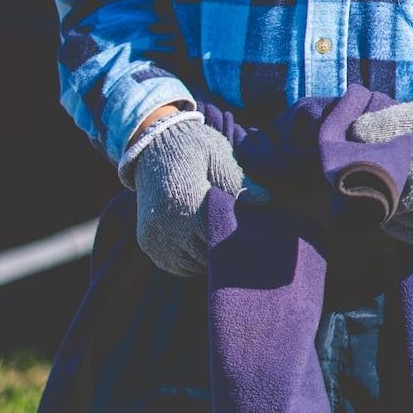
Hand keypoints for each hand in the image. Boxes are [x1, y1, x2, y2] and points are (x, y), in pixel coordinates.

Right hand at [131, 119, 266, 277]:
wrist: (152, 146)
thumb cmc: (192, 147)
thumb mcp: (217, 155)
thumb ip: (238, 181)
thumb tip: (264, 201)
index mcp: (186, 199)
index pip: (220, 235)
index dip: (239, 237)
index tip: (254, 233)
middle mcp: (166, 222)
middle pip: (207, 255)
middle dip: (225, 249)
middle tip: (244, 240)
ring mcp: (154, 236)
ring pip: (193, 265)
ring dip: (209, 258)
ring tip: (223, 240)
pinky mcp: (147, 243)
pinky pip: (177, 266)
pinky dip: (191, 260)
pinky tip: (203, 244)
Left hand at [347, 92, 412, 248]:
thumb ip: (386, 123)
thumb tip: (350, 138)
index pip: (380, 177)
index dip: (362, 174)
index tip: (354, 169)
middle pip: (387, 205)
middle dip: (373, 194)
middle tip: (366, 182)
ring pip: (400, 224)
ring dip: (389, 211)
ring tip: (389, 191)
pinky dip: (407, 225)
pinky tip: (408, 206)